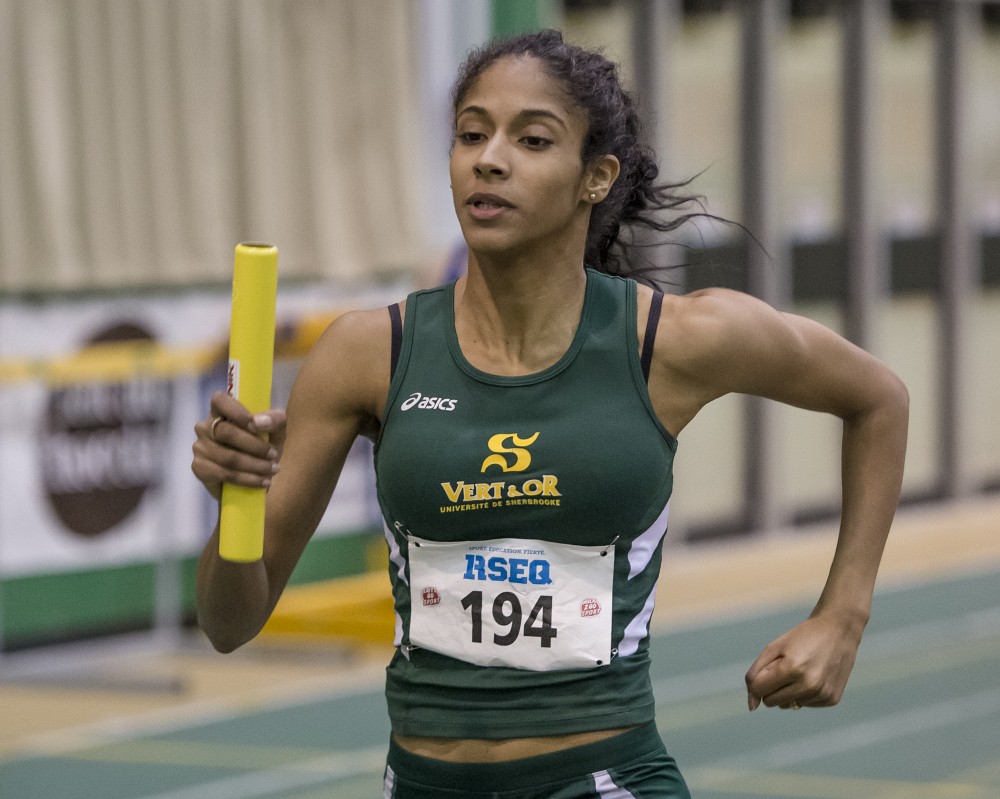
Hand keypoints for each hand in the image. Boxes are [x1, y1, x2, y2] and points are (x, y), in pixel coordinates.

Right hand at [191, 390, 285, 499]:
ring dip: (254, 465)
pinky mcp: (198, 467)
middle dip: (254, 446)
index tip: (257, 426)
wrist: (255, 477)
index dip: (237, 412)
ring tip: (272, 470)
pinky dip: (246, 479)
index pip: (220, 400)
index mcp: (221, 410)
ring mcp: (199, 446)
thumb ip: (275, 420)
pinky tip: (262, 481)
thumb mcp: (277, 432)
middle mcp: (206, 426)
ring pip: (227, 456)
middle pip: (226, 432)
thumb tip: (260, 422)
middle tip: (274, 455)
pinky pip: (222, 473)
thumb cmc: (264, 447)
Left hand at [745, 611, 864, 710]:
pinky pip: (805, 704)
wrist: (838, 630)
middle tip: (785, 668)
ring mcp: (822, 694)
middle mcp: (808, 685)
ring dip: (790, 690)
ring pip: (788, 705)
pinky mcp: (832, 699)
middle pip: (771, 702)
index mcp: (790, 668)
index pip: (758, 690)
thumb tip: (751, 706)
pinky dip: (805, 693)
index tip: (766, 669)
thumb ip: (755, 674)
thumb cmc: (801, 637)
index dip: (758, 680)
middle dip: (772, 687)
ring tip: (803, 669)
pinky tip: (815, 675)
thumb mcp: (774, 647)